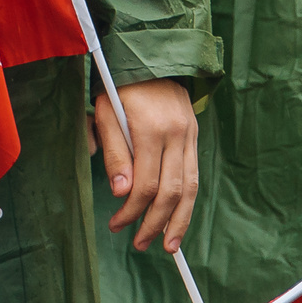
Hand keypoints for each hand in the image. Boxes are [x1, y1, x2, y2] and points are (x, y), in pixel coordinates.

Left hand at [89, 79, 199, 253]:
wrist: (153, 56)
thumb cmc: (121, 87)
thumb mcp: (106, 113)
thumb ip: (115, 153)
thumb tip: (121, 193)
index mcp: (150, 129)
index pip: (144, 185)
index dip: (131, 211)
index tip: (116, 224)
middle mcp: (176, 134)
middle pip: (170, 192)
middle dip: (155, 223)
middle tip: (139, 243)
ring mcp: (190, 135)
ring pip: (190, 188)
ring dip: (179, 221)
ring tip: (168, 245)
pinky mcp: (195, 135)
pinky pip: (195, 176)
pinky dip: (187, 201)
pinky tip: (178, 219)